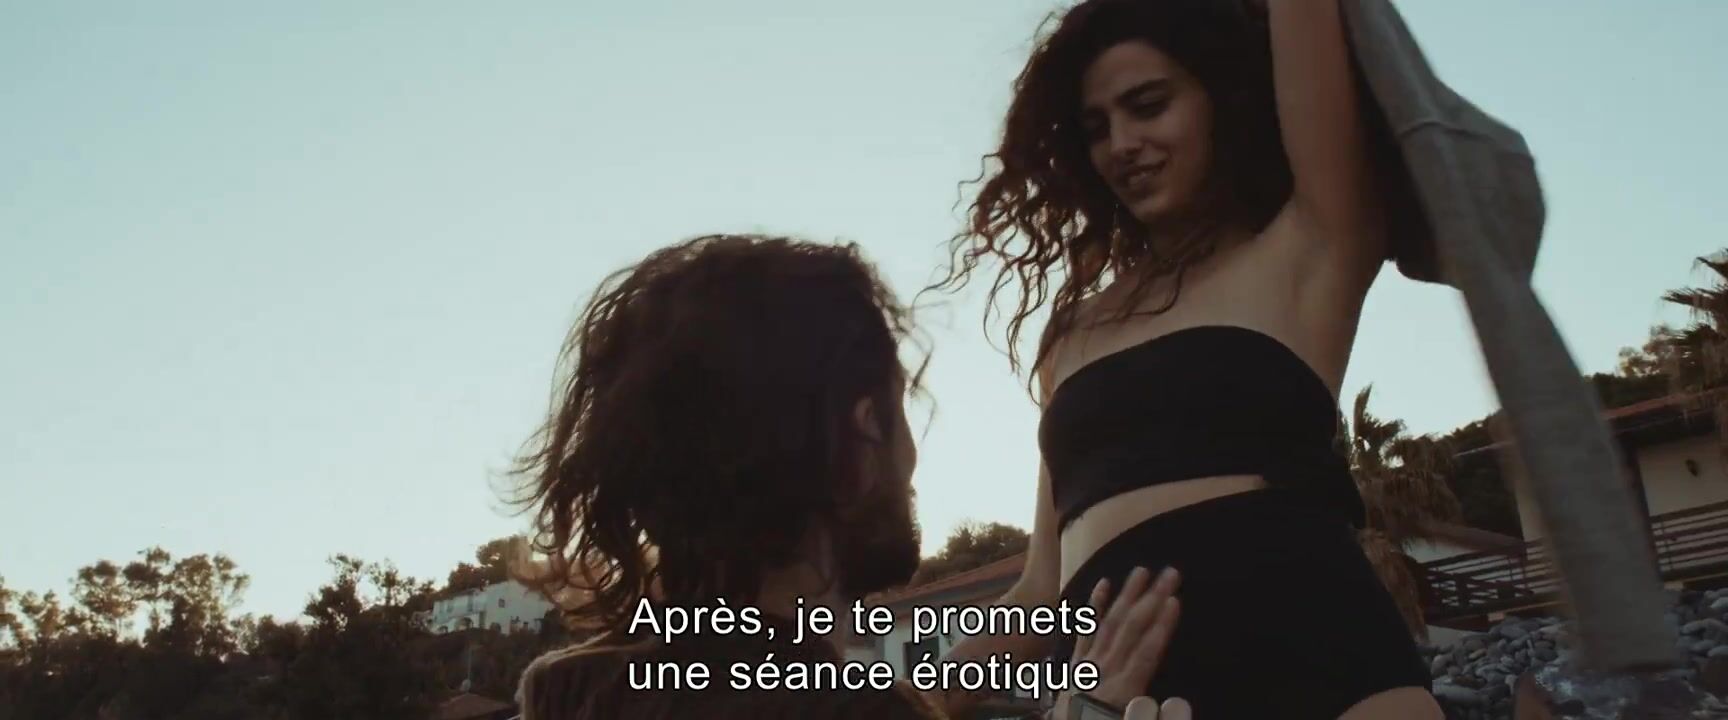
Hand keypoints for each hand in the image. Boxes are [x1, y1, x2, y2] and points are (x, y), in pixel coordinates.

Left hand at [1052, 566, 1184, 719]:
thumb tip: (1170, 702)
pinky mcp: (1077, 663)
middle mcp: (1106, 670)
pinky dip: (1095, 606)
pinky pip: (1086, 630)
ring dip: (1127, 595)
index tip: (1175, 601)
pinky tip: (1103, 584)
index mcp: (1123, 689)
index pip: (1146, 652)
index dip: (1162, 627)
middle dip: (1152, 599)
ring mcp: (1089, 663)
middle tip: (1171, 573)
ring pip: (1110, 623)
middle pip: (1132, 629)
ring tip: (1142, 571)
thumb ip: (1143, 712)